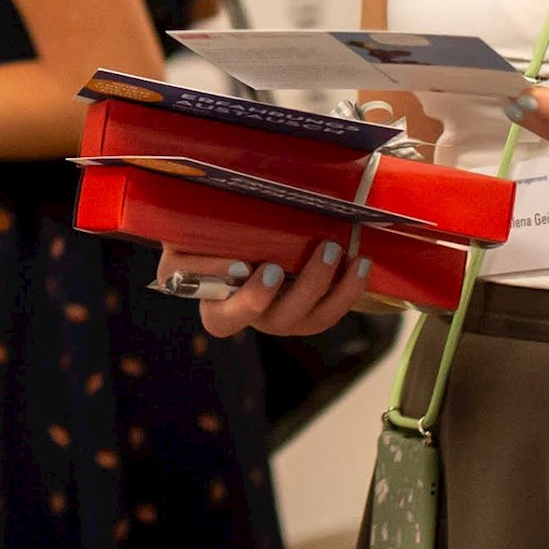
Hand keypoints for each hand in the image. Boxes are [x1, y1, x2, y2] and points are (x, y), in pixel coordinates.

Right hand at [172, 239, 374, 340]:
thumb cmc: (205, 238)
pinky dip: (348, 289)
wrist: (234, 235)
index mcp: (215, 305)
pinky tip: (361, 263)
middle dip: (301, 288)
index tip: (247, 266)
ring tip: (336, 250)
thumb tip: (217, 229)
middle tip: (318, 250)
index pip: (221, 317)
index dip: (241, 296)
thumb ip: (193, 241)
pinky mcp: (305, 313)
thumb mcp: (187, 240)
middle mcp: (250, 319)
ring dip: (327, 286)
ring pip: (309, 318)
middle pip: (277, 318)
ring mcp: (280, 318)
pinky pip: (330, 311)